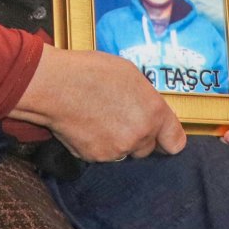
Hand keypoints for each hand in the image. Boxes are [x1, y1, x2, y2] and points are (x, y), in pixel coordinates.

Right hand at [8, 46, 185, 161]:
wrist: (54, 85)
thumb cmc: (90, 71)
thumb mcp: (129, 74)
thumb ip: (145, 98)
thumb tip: (148, 109)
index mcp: (153, 113)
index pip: (175, 142)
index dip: (167, 138)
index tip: (162, 136)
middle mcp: (139, 136)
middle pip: (147, 148)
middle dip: (137, 137)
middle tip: (119, 117)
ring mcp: (116, 149)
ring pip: (124, 152)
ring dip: (117, 142)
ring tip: (99, 118)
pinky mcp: (94, 157)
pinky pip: (102, 155)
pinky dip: (96, 144)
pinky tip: (85, 125)